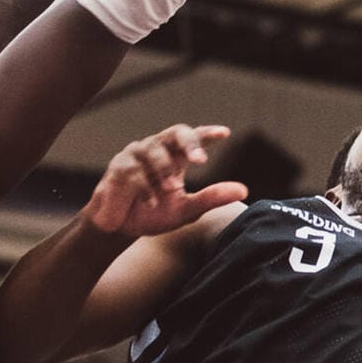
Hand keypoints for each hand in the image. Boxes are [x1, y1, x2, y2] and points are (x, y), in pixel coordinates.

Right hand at [83, 124, 246, 237]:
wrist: (119, 230)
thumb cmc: (154, 214)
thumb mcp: (186, 209)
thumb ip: (212, 198)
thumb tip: (243, 190)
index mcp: (176, 156)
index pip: (194, 138)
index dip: (208, 133)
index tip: (224, 133)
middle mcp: (157, 149)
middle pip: (175, 132)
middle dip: (188, 143)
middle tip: (200, 160)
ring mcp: (136, 154)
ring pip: (154, 152)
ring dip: (163, 172)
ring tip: (171, 190)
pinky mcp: (118, 166)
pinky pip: (134, 171)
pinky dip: (144, 188)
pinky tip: (150, 202)